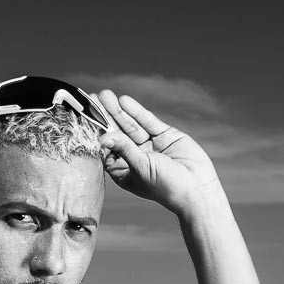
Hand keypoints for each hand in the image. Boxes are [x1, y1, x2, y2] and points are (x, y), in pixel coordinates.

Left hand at [95, 90, 219, 212]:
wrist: (198, 188)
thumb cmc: (166, 186)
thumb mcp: (141, 167)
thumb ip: (123, 149)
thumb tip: (102, 137)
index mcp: (125, 172)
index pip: (107, 150)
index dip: (97, 134)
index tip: (86, 119)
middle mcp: (136, 158)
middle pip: (117, 134)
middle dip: (106, 117)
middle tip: (93, 99)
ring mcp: (150, 146)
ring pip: (131, 126)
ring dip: (119, 111)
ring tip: (106, 95)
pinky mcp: (165, 136)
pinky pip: (148, 122)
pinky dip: (137, 112)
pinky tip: (125, 101)